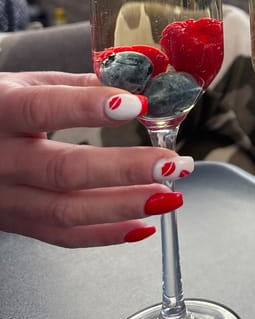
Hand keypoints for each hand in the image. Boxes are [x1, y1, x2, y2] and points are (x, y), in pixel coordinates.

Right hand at [0, 71, 194, 247]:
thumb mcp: (26, 84)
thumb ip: (78, 84)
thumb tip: (136, 82)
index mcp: (0, 110)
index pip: (42, 109)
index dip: (88, 108)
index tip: (136, 106)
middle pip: (62, 170)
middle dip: (126, 169)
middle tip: (172, 163)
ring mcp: (4, 196)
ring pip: (65, 211)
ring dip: (125, 205)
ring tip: (169, 194)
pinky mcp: (14, 222)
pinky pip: (61, 236)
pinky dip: (105, 234)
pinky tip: (143, 224)